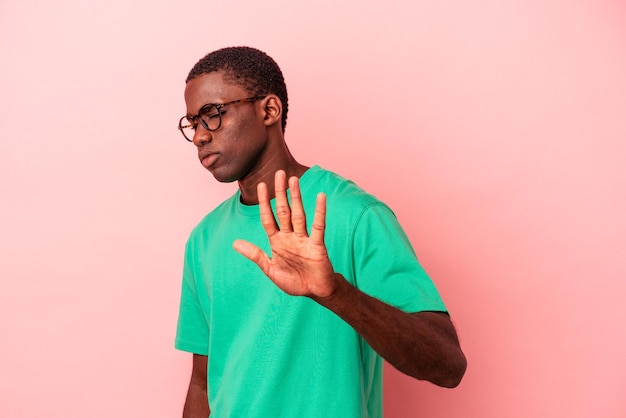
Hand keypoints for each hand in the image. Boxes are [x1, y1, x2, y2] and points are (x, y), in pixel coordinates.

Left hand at [233, 170, 336, 297]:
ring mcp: (304, 239)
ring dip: (296, 197)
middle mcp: (290, 236)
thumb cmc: (294, 281)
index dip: (264, 203)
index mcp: (277, 242)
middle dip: (281, 193)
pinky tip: (320, 197)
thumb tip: (234, 243)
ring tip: (294, 180)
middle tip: (279, 173)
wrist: (315, 292)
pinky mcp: (317, 245)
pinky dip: (320, 212)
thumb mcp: (270, 269)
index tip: (262, 185)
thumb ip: (255, 255)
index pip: (268, 218)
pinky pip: (318, 226)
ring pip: (298, 214)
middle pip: (283, 211)